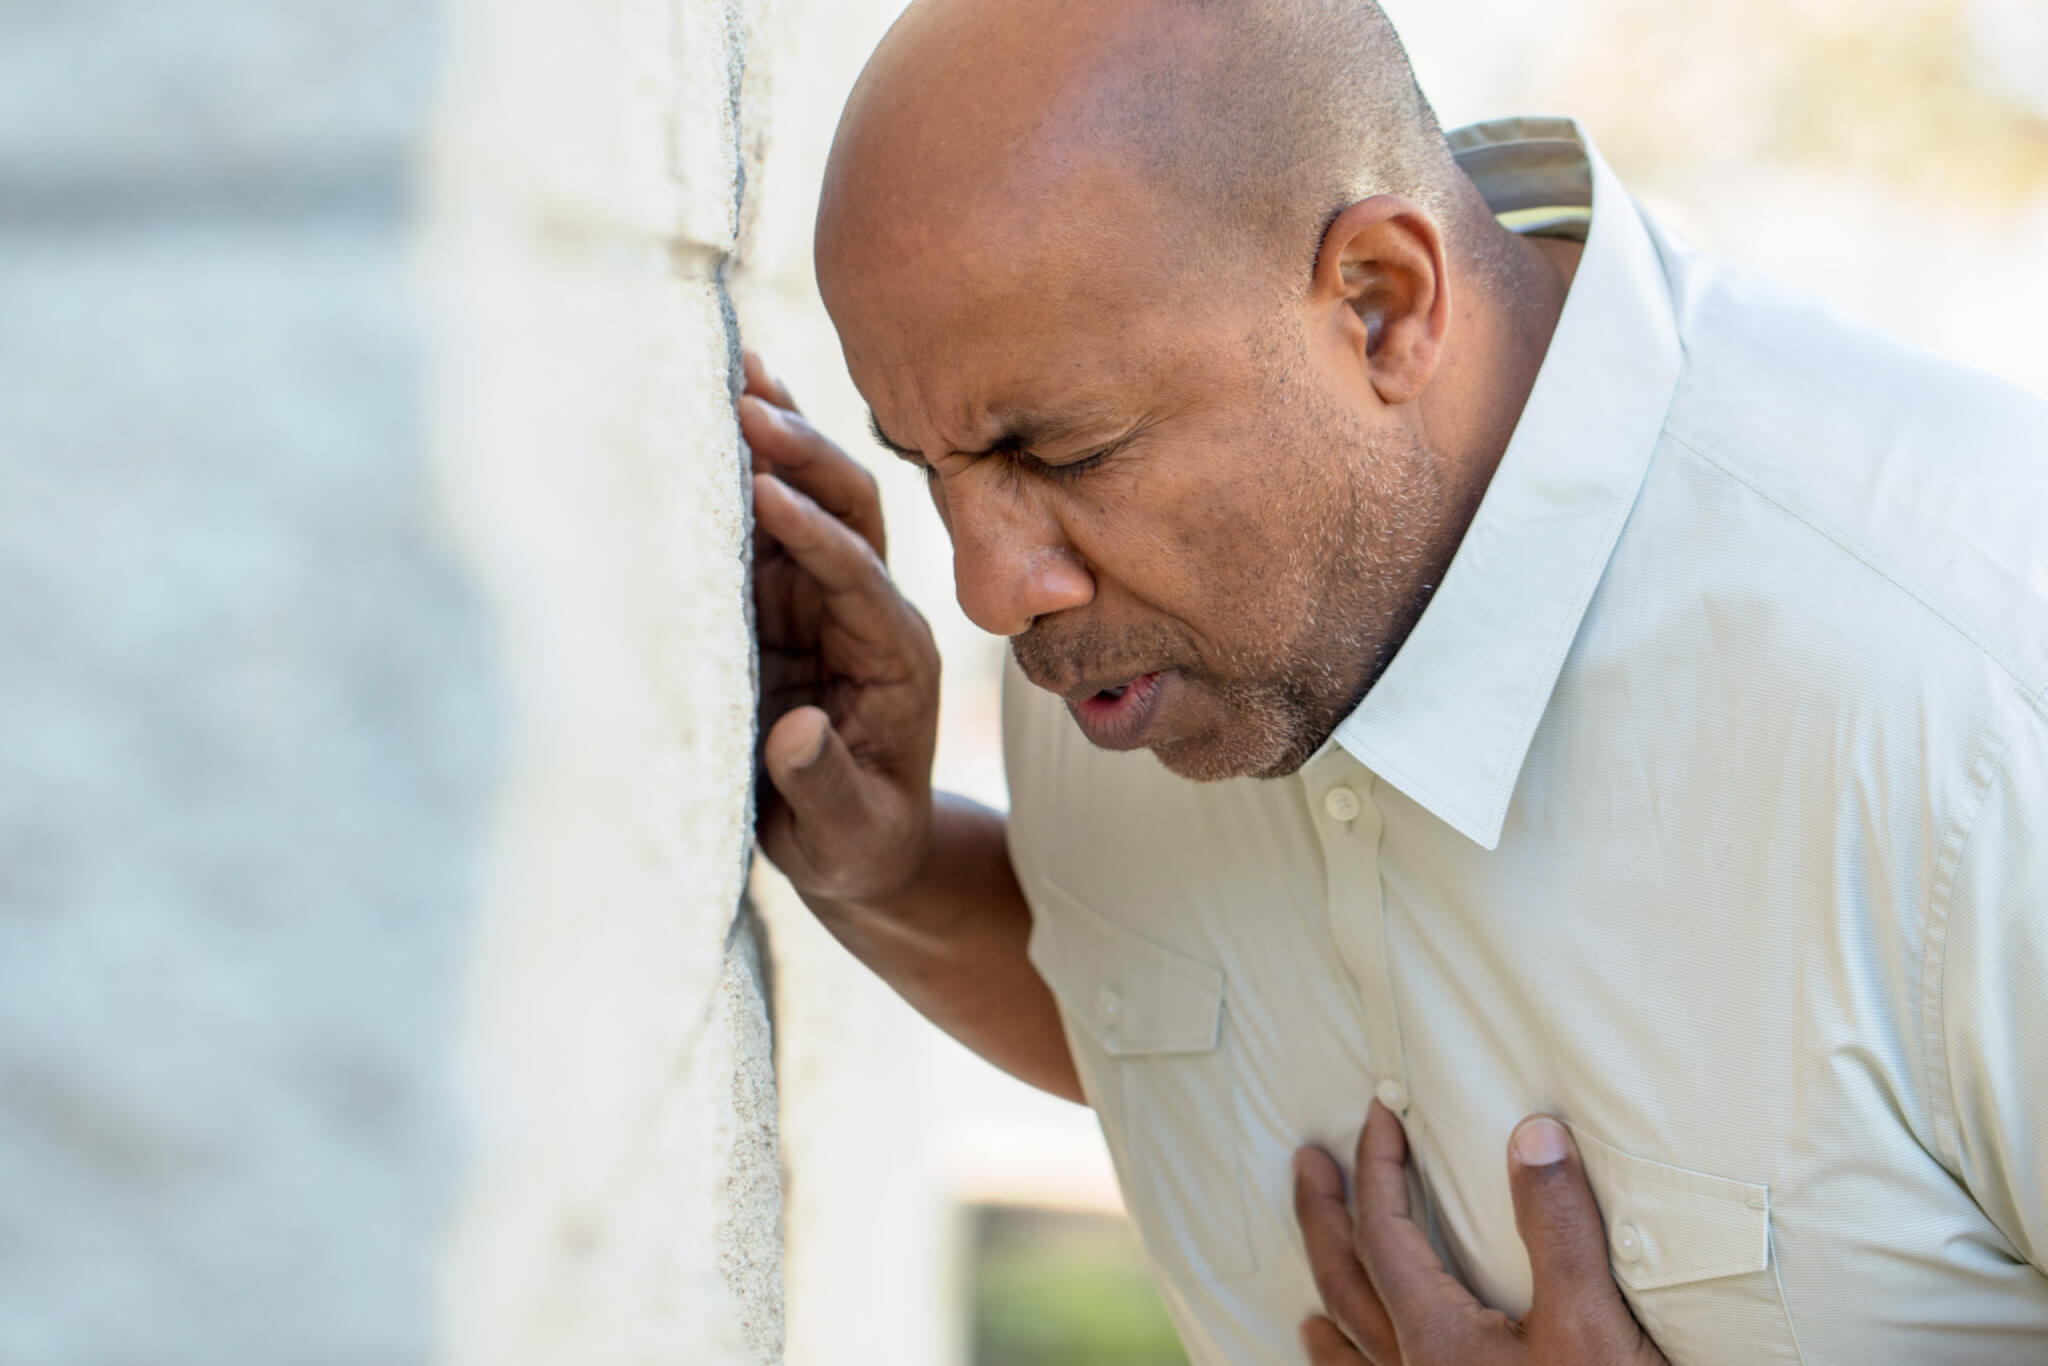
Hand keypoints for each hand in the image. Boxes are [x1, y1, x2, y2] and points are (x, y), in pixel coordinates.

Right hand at [743, 351, 941, 906]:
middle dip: (804, 455)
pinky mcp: (785, 598)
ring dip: (777, 436)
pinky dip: (747, 463)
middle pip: (850, 508)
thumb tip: (795, 733)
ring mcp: (825, 596)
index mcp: (895, 656)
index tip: (764, 491)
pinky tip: (718, 407)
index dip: (814, 536)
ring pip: (812, 496)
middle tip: (745, 401)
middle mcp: (868, 609)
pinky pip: (769, 519)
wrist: (861, 849)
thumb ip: (825, 788)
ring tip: (728, 370)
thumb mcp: (848, 837)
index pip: (860, 578)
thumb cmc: (858, 846)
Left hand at [1292, 1102, 1667, 1365]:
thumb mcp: (1593, 1323)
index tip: (1379, 1115)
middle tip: (1307, 1163)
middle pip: (1344, 1284)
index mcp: (1437, 1340)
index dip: (1379, 1167)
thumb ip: (1557, 1230)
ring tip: (1310, 1297)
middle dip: (1323, 1217)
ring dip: (1330, 1308)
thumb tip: (1532, 1134)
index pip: (1384, 1233)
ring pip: (1352, 1354)